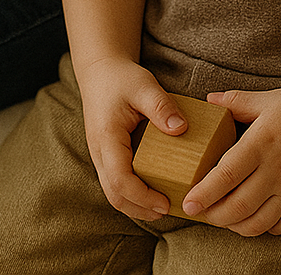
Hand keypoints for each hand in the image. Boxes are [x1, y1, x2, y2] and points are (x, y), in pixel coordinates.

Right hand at [77, 57, 189, 220]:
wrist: (100, 71)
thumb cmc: (121, 77)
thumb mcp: (144, 85)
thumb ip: (161, 106)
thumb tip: (181, 129)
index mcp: (107, 137)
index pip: (120, 180)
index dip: (143, 197)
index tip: (166, 203)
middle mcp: (99, 151)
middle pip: (115, 195)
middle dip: (141, 209)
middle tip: (168, 209)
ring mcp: (100, 155)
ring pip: (113, 193)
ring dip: (136, 205)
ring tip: (163, 206)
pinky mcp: (105, 155)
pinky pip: (115, 183)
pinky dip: (132, 194)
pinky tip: (152, 190)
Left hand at [181, 81, 280, 235]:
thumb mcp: (267, 99)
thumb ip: (235, 102)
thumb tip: (208, 100)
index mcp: (262, 142)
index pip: (227, 174)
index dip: (205, 192)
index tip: (188, 203)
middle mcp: (277, 169)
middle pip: (239, 205)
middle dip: (214, 216)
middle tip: (200, 214)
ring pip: (259, 221)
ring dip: (236, 226)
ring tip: (224, 220)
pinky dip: (265, 229)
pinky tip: (254, 221)